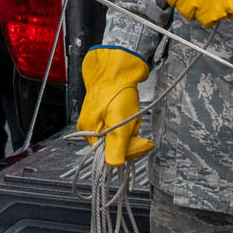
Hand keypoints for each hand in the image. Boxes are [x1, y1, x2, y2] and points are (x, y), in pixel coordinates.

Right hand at [78, 46, 153, 166]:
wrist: (117, 68)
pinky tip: (129, 110)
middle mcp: (90, 130)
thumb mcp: (120, 120)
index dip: (129, 150)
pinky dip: (128, 120)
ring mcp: (97, 122)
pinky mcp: (105, 115)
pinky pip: (120, 126)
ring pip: (120, 136)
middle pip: (116, 146)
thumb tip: (114, 165)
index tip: (143, 143)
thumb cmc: (116, 90)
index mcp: (89, 133)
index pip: (110, 156)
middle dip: (129, 135)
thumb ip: (117, 143)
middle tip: (133, 119)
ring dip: (130, 126)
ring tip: (130, 112)